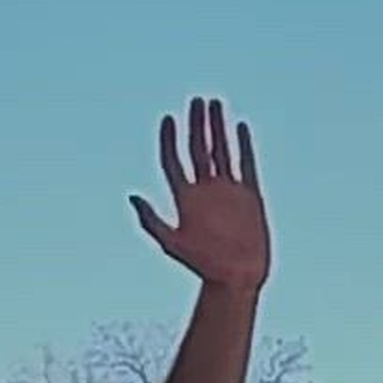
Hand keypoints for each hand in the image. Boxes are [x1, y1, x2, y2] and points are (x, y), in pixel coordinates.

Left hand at [132, 99, 269, 294]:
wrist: (235, 280)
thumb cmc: (202, 266)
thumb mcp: (173, 244)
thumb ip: (153, 221)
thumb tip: (133, 197)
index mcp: (185, 199)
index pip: (173, 161)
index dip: (168, 140)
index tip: (167, 119)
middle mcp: (205, 191)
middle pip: (197, 150)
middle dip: (196, 125)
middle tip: (195, 101)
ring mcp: (228, 192)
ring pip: (221, 151)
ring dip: (217, 128)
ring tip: (215, 104)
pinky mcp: (250, 196)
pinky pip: (246, 164)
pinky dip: (243, 146)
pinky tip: (240, 127)